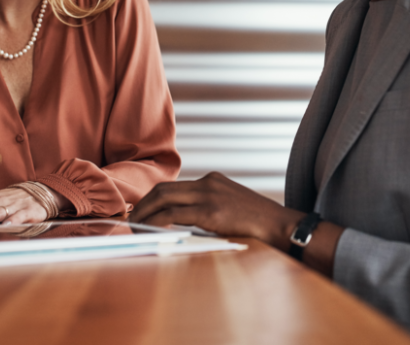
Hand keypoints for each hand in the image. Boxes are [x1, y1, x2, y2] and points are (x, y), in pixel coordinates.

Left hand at [129, 172, 303, 250]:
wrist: (280, 226)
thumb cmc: (257, 223)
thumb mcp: (231, 206)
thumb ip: (209, 208)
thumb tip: (181, 222)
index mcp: (212, 180)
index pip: (174, 186)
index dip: (152, 198)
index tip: (140, 211)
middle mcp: (208, 183)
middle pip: (163, 189)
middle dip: (142, 204)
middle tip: (129, 219)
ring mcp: (209, 195)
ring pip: (164, 198)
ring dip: (144, 212)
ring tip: (133, 226)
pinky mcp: (211, 212)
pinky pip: (173, 215)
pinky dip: (156, 221)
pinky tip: (148, 230)